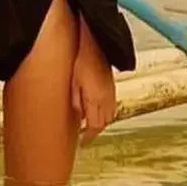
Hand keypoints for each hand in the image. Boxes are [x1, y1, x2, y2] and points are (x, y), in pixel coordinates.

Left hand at [71, 26, 116, 143]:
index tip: (83, 141)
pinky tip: (99, 109)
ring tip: (91, 124)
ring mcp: (111, 92)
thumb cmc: (82, 59)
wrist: (96, 44)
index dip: (89, 136)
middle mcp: (106, 98)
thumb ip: (76, 99)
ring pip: (109, 115)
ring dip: (101, 122)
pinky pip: (112, 106)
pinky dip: (106, 112)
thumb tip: (79, 114)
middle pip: (103, 123)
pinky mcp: (113, 86)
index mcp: (95, 99)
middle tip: (86, 135)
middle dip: (95, 130)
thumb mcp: (74, 81)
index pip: (95, 126)